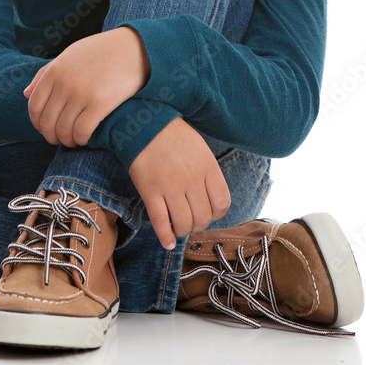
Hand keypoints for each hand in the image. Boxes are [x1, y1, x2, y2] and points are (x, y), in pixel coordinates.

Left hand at [23, 26, 149, 146]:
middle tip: (61, 139)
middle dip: (52, 136)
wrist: (137, 48)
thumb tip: (25, 94)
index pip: (34, 107)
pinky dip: (81, 139)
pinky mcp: (100, 103)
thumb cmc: (102, 51)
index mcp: (55, 70)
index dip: (38, 123)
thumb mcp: (70, 55)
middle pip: (47, 122)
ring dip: (67, 141)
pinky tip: (87, 137)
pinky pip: (81, 131)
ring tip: (75, 140)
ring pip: (63, 131)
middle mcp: (64, 82)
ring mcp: (81, 93)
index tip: (48, 129)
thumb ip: (46, 73)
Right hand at [128, 117, 230, 249]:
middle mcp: (191, 178)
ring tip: (178, 227)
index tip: (209, 213)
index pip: (222, 203)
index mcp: (207, 166)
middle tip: (191, 220)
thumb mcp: (199, 148)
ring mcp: (170, 186)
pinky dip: (165, 237)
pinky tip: (168, 242)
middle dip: (198, 224)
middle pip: (203, 217)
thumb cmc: (173, 135)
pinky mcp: (150, 191)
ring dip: (183, 230)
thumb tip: (210, 200)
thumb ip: (206, 173)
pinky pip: (160, 223)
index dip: (216, 214)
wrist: (144, 122)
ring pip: (183, 223)